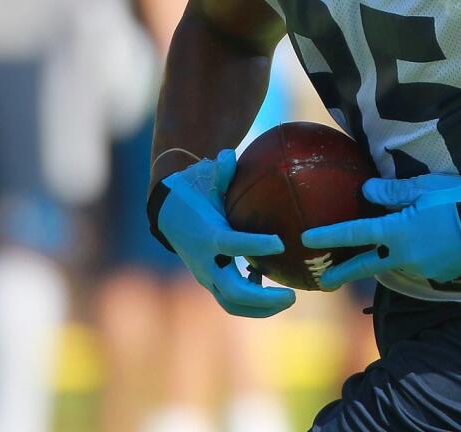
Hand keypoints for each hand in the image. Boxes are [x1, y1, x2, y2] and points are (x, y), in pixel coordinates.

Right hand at [152, 149, 294, 316]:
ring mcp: (207, 274)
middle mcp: (204, 261)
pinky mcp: (212, 280)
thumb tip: (229, 154)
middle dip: (262, 298)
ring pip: (231, 302)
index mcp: (206, 234)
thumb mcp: (204, 177)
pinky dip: (252, 298)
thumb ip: (220, 170)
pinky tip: (269, 283)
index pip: (231, 244)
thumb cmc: (194, 191)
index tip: (280, 243)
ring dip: (261, 307)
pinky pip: (232, 299)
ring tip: (289, 298)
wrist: (168, 213)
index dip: (255, 245)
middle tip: (292, 295)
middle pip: (231, 290)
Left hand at [301, 174, 460, 288]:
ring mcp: (421, 269)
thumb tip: (365, 192)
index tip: (306, 239)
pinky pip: (415, 268)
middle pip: (365, 266)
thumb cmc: (459, 200)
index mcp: (397, 232)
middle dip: (342, 272)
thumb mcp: (424, 188)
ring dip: (378, 263)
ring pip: (392, 266)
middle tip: (323, 280)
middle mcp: (404, 255)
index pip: (355, 234)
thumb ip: (392, 192)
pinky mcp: (437, 275)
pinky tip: (415, 252)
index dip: (329, 236)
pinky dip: (408, 260)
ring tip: (368, 260)